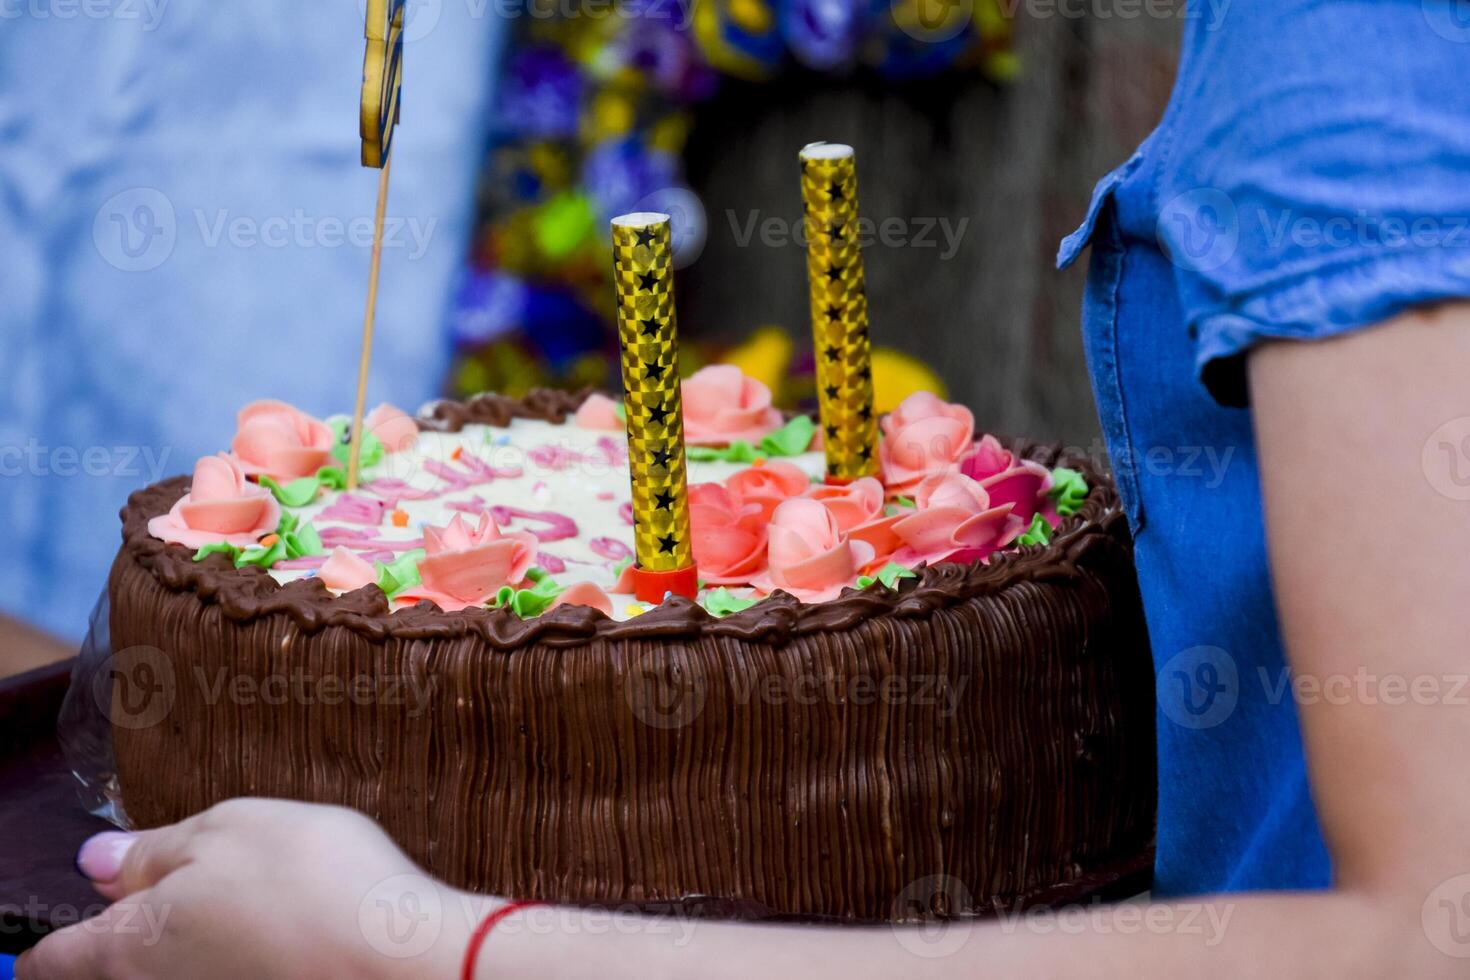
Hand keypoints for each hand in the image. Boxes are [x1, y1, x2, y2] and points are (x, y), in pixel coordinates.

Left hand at [19, 798, 486, 978]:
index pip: (49, 960)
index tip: (107, 896)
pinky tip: (289, 938)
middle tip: (197, 887)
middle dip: (143, 931)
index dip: (68, 926)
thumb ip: (153, 849)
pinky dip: (249, 961)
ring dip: (203, 946)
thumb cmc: (314, 886)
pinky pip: (230, 978)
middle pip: (114, 970)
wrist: (401, 959)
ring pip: (179, 975)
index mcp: (127, 949)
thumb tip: (100, 860)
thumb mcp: (228, 830)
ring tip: (257, 909)